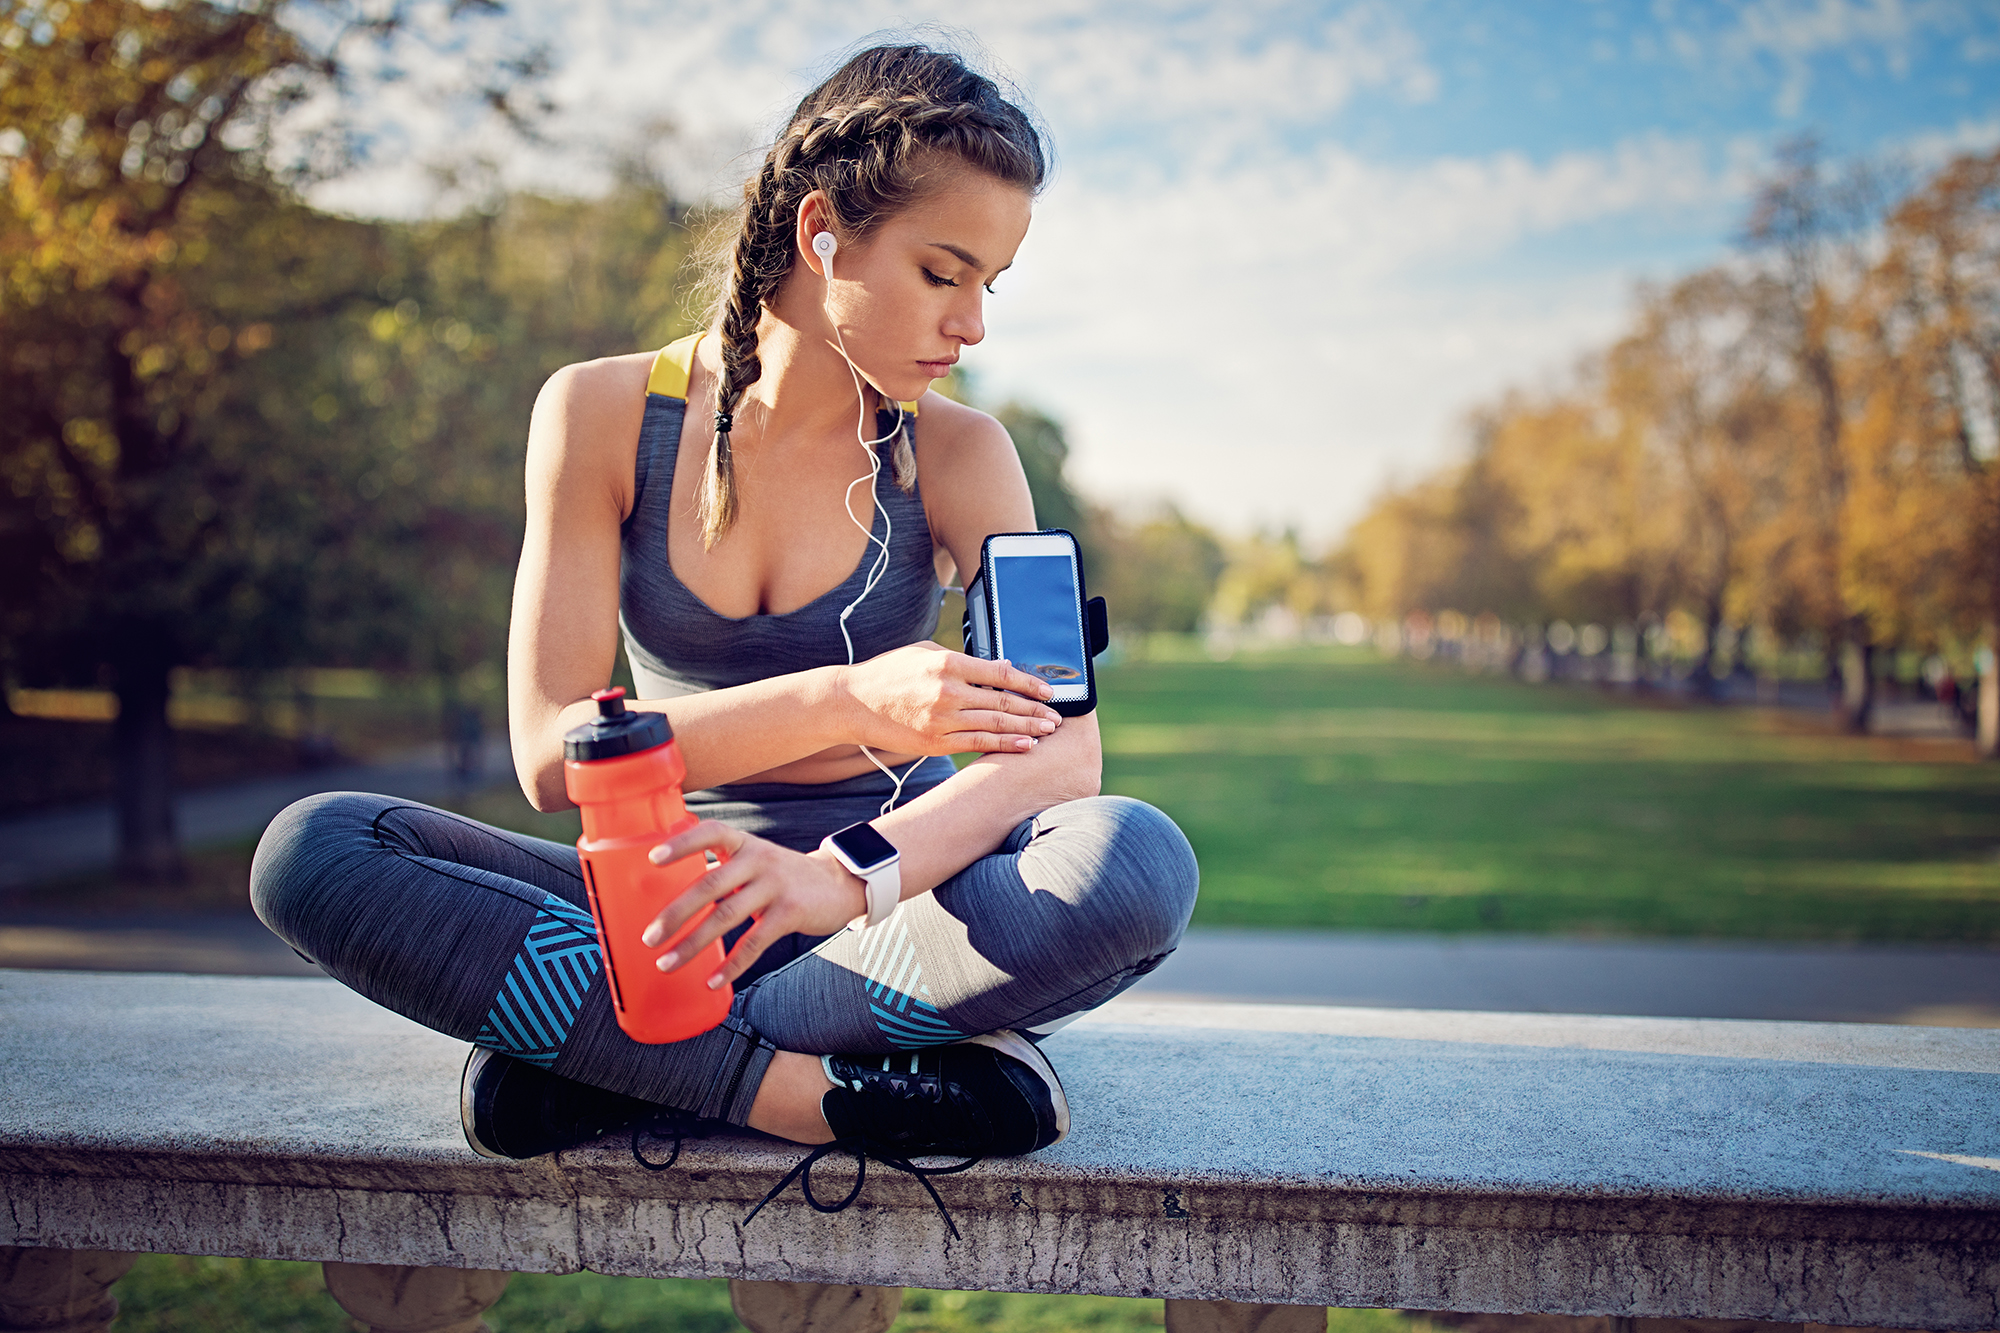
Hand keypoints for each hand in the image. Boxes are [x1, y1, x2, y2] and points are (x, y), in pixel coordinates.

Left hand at [639, 820, 867, 988]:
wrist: (839, 884)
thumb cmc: (786, 876)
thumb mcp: (757, 860)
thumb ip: (723, 869)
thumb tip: (675, 893)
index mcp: (744, 844)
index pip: (711, 832)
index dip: (682, 843)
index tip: (652, 857)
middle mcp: (759, 859)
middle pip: (710, 884)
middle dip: (676, 913)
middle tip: (650, 936)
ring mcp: (775, 885)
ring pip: (726, 916)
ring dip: (694, 943)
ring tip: (668, 962)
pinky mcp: (790, 912)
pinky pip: (754, 942)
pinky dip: (731, 964)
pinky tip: (714, 980)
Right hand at [838, 641, 1060, 755]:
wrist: (853, 702)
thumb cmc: (890, 673)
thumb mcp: (925, 653)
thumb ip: (964, 660)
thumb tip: (1000, 666)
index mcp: (947, 663)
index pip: (1001, 673)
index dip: (1030, 683)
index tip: (1048, 690)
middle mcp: (947, 691)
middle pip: (1003, 702)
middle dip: (1034, 710)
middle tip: (1057, 716)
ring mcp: (942, 719)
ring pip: (995, 724)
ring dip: (1026, 729)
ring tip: (1047, 731)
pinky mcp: (935, 742)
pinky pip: (977, 743)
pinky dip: (1003, 745)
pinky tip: (1024, 746)